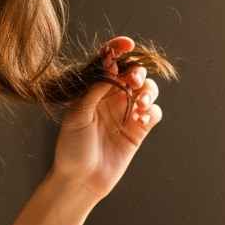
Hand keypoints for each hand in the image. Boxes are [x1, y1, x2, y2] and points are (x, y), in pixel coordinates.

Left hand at [52, 36, 162, 202]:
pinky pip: (153, 113)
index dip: (119, 49)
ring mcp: (126, 113)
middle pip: (133, 73)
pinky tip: (141, 120)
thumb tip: (112, 65)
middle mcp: (111, 98)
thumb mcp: (78, 114)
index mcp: (93, 90)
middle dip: (137, 71)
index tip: (127, 44)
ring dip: (148, 91)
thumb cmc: (71, 147)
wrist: (80, 180)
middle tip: (134, 80)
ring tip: (140, 104)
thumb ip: (95, 89)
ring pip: (148, 90)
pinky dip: (152, 111)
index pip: (109, 62)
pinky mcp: (138, 130)